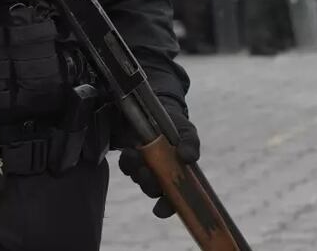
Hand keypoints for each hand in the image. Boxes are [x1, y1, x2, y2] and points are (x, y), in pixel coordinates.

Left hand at [118, 97, 199, 218]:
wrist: (157, 106)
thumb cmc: (176, 124)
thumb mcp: (186, 131)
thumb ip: (190, 144)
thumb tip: (189, 157)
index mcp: (177, 174)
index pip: (173, 199)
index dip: (166, 207)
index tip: (160, 209)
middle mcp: (159, 175)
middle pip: (152, 190)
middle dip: (149, 185)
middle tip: (147, 173)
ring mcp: (143, 166)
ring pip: (138, 178)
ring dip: (137, 171)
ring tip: (137, 155)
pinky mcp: (130, 156)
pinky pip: (126, 165)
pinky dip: (127, 161)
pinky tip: (130, 151)